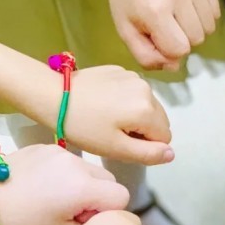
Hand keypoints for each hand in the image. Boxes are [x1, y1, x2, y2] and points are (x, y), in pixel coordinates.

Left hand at [0, 145, 129, 224]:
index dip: (109, 212)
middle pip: (109, 179)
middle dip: (99, 196)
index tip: (85, 220)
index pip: (121, 196)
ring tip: (54, 199)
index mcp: (83, 187)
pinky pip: (69, 161)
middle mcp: (77, 163)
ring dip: (83, 184)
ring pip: (90, 169)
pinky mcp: (45, 147)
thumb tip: (102, 215)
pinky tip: (42, 186)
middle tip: (70, 212)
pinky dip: (65, 174)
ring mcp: (60, 152)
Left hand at [52, 65, 172, 164]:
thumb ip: (149, 154)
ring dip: (135, 115)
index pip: (165, 137)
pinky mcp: (120, 70)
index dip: (146, 145)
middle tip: (114, 133)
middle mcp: (147, 89)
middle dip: (143, 129)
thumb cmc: (82, 127)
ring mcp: (133, 76)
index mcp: (147, 109)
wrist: (52, 95)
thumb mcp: (116, 149)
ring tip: (107, 118)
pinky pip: (133, 92)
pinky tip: (103, 104)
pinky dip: (124, 101)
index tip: (122, 143)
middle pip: (159, 119)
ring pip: (147, 105)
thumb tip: (172, 154)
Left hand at [102, 0, 220, 69]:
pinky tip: (186, 6)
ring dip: (195, 28)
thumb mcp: (126, 31)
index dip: (168, 49)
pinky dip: (203, 16)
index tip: (156, 36)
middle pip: (197, 40)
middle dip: (183, 39)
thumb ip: (147, 57)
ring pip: (209, 28)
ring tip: (177, 15)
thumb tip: (175, 66)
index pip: (179, 50)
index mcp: (155, 10)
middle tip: (166, 25)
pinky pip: (215, 13)